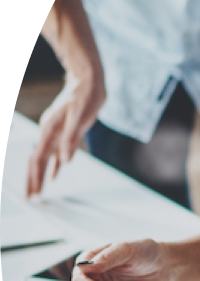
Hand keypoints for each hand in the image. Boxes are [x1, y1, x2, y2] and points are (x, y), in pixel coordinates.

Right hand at [26, 69, 105, 195]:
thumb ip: (72, 140)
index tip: (34, 194)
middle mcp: (49, 132)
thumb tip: (64, 161)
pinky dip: (52, 165)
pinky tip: (54, 175)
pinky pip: (54, 152)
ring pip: (43, 158)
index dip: (36, 178)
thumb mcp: (82, 118)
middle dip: (32, 181)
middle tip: (31, 199)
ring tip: (38, 191)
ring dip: (40, 175)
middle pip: (36, 161)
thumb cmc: (86, 97)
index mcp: (51, 130)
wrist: (87, 81)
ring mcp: (54, 132)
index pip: (39, 159)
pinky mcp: (62, 132)